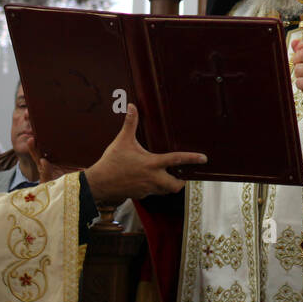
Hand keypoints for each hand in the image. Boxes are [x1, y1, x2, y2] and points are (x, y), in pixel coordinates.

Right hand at [84, 104, 205, 205]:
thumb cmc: (111, 162)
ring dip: (168, 184)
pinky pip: (153, 193)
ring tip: (167, 175)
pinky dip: (155, 188)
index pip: (177, 160)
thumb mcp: (122, 141)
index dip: (192, 159)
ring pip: (165, 191)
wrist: (98, 184)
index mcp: (152, 164)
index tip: (204, 159)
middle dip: (181, 181)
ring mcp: (147, 189)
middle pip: (176, 185)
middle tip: (182, 174)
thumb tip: (132, 106)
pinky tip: (149, 180)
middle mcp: (153, 178)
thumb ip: (130, 123)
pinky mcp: (141, 195)